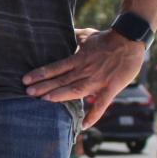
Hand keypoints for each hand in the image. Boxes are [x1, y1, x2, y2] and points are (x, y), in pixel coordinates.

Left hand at [23, 29, 142, 116]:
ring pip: (76, 90)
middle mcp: (85, 70)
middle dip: (44, 87)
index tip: (26, 80)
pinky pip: (102, 104)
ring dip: (60, 96)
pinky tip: (84, 126)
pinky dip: (94, 115)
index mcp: (78, 59)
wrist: (130, 39)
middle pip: (61, 80)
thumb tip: (62, 31)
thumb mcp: (87, 35)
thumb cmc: (107, 37)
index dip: (41, 73)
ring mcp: (98, 80)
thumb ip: (74, 36)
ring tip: (45, 102)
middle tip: (28, 93)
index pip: (56, 67)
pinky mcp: (111, 87)